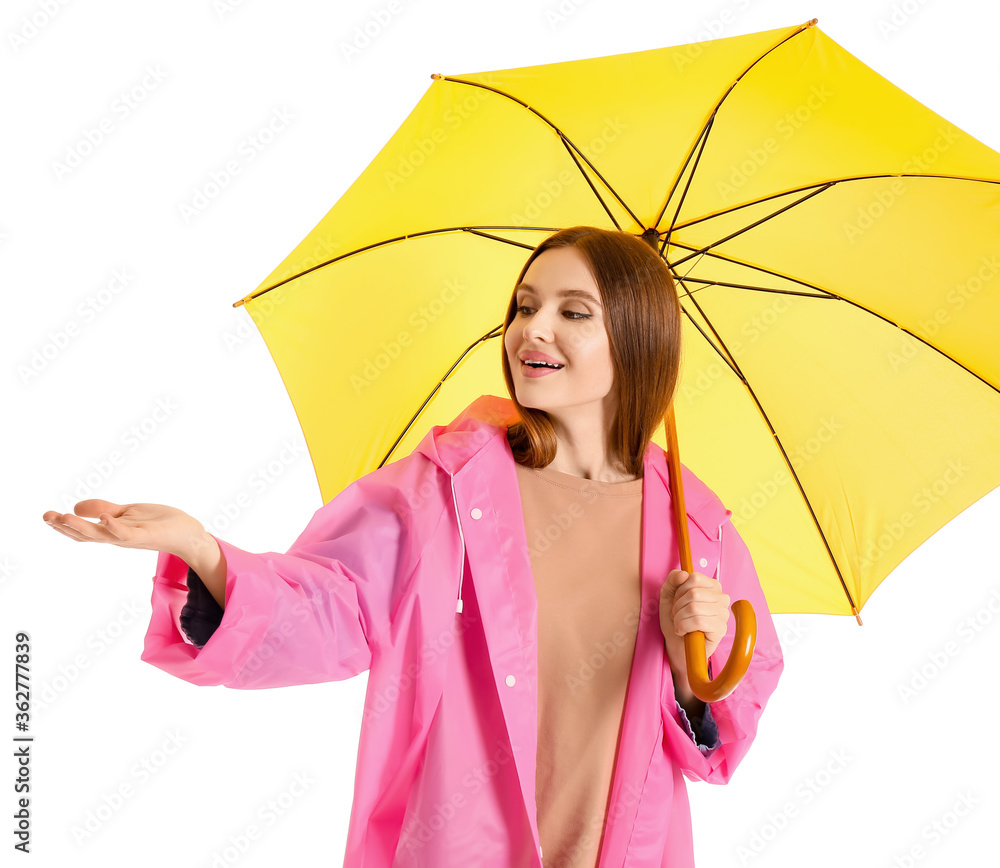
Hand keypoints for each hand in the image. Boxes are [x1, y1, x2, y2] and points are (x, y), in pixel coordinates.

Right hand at [42, 499, 212, 562]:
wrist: (187, 533)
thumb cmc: (157, 523)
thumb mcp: (126, 512)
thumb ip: (103, 510)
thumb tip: (74, 507)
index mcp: (111, 532)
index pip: (82, 531)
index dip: (64, 526)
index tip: (46, 516)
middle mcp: (117, 538)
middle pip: (86, 536)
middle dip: (65, 527)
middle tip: (47, 516)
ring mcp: (130, 537)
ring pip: (102, 536)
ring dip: (83, 527)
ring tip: (64, 516)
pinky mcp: (146, 535)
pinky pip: (127, 532)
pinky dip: (116, 527)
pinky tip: (105, 518)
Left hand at [659, 569, 730, 662]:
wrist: (676, 643)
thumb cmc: (676, 618)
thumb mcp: (668, 594)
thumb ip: (673, 579)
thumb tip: (683, 573)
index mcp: (712, 586)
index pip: (694, 577)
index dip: (679, 590)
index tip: (676, 601)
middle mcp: (722, 597)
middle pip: (693, 593)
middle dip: (677, 606)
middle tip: (676, 616)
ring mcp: (723, 613)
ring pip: (694, 607)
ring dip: (679, 618)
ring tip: (679, 624)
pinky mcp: (721, 629)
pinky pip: (698, 621)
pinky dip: (684, 627)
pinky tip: (683, 631)